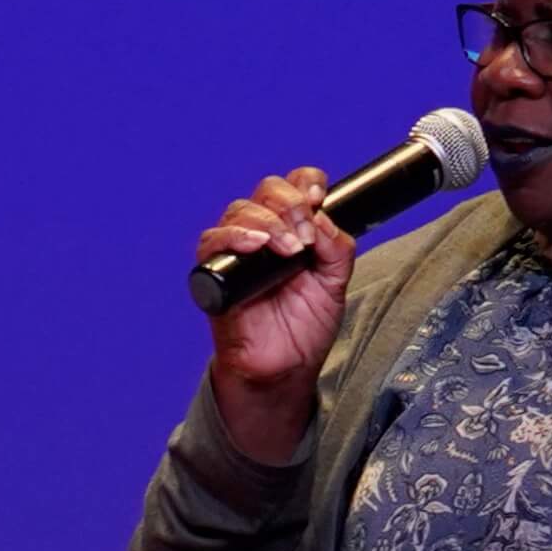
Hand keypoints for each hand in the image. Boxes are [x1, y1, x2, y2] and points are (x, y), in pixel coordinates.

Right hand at [200, 171, 358, 463]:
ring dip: (269, 222)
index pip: (295, 185)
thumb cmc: (304, 327)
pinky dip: (235, 237)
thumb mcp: (336, 285)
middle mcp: (264, 232)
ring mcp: (238, 250)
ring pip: (240, 209)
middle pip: (268, 190)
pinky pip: (213, 241)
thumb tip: (324, 220)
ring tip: (289, 251)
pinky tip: (256, 245)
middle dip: (291, 205)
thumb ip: (338, 249)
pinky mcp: (216, 271)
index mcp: (293, 228)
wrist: (284, 367)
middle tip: (306, 237)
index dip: (306, 183)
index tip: (319, 198)